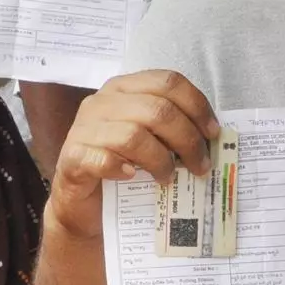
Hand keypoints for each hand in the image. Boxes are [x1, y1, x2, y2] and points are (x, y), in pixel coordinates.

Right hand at [46, 71, 219, 241]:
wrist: (84, 203)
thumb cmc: (122, 165)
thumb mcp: (150, 138)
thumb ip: (172, 129)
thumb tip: (212, 136)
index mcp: (125, 89)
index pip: (167, 82)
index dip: (197, 106)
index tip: (213, 134)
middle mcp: (102, 102)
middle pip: (157, 110)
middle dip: (187, 140)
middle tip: (200, 166)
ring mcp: (83, 128)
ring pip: (134, 135)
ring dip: (160, 160)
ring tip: (168, 178)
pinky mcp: (72, 157)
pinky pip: (101, 158)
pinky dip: (121, 168)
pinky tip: (131, 177)